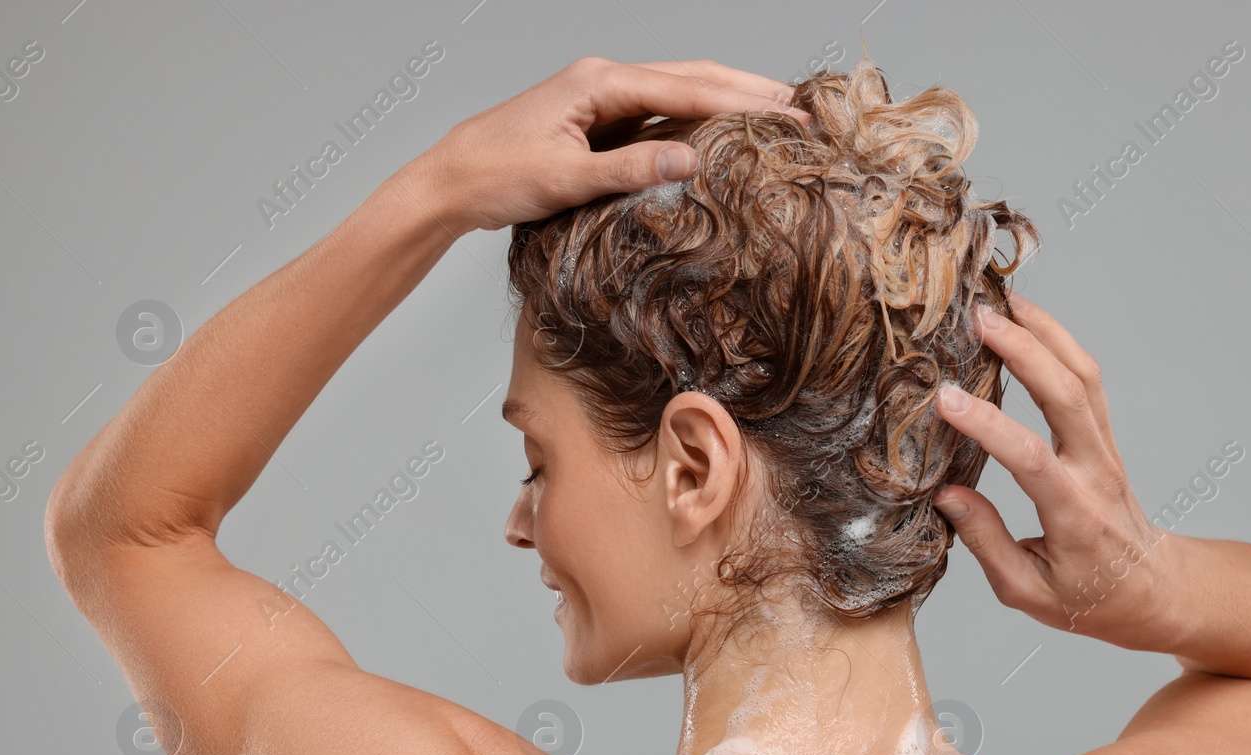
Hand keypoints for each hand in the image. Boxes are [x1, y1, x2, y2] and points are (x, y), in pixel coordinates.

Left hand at [410, 56, 811, 232]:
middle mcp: (604, 80)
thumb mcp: (565, 180)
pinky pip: (659, 113)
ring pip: (679, 91)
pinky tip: (721, 134)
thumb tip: (690, 160)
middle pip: (692, 77)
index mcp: (599, 83)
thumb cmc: (495, 176)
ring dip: (727, 101)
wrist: (449, 181)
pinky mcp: (597, 120)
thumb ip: (629, 170)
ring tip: (775, 116)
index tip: (787, 117)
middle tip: (800, 112)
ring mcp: (601, 98)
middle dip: (748, 92)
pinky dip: (697, 119)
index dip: (743, 102)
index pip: (688, 87)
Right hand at [931, 295, 1186, 649]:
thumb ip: (987, 544)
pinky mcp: (1104, 437)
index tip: (945, 399)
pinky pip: (1086, 380)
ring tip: (1002, 302)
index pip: (1030, 458)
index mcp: (1075, 514)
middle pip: (1068, 394)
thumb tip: (946, 496)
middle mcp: (1096, 471)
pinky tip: (1028, 321)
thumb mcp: (1029, 593)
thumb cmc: (1092, 600)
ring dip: (1045, 332)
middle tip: (980, 318)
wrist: (1156, 590)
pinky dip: (1058, 342)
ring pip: (1083, 375)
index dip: (987, 425)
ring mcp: (1105, 448)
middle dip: (1025, 349)